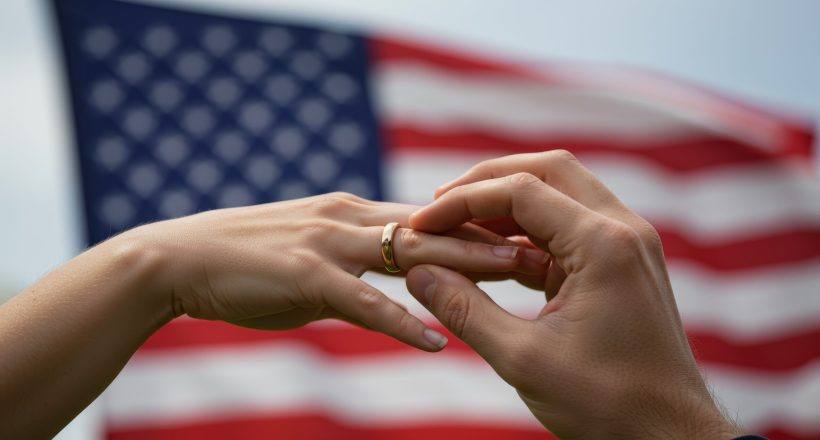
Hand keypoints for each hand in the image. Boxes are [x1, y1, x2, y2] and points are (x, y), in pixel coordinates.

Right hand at [125, 192, 543, 351]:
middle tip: (548, 248)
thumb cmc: (253, 265)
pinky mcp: (304, 274)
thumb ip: (361, 268)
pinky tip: (434, 339)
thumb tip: (396, 283)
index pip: (435, 218)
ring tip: (517, 275)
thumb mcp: (316, 259)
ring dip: (466, 264)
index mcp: (358, 215)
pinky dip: (399, 320)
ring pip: (410, 251)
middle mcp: (351, 218)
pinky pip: (362, 301)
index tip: (533, 240)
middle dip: (494, 235)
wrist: (182, 259)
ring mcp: (329, 242)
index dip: (484, 226)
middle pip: (437, 227)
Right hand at [405, 152, 740, 437]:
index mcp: (604, 245)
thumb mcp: (522, 359)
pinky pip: (572, 225)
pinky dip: (531, 230)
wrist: (669, 436)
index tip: (422, 223)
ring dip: (510, 202)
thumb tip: (417, 273)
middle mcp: (624, 230)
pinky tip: (496, 254)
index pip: (521, 190)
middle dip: (488, 181)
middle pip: (548, 170)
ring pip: (562, 191)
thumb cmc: (606, 405)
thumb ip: (464, 310)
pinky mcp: (624, 262)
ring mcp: (629, 243)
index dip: (462, 201)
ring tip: (461, 225)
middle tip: (441, 205)